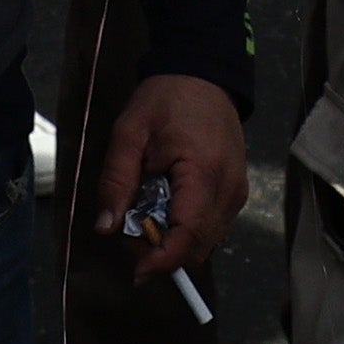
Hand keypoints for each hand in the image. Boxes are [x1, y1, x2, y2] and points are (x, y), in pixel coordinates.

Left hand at [87, 71, 243, 282]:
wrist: (202, 72)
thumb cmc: (164, 100)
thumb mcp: (128, 134)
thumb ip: (116, 182)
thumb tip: (106, 228)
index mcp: (204, 172)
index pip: (188, 236)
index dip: (162, 261)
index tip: (136, 271)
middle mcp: (229, 188)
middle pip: (198, 247)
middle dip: (163, 251)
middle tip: (133, 227)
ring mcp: (238, 190)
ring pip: (208, 242)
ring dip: (176, 241)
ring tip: (149, 211)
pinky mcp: (237, 189)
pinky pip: (214, 226)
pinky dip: (188, 228)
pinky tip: (168, 204)